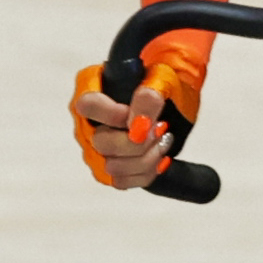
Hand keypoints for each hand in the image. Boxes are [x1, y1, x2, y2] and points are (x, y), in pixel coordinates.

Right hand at [71, 56, 198, 188]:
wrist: (175, 103)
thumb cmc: (162, 85)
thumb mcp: (162, 79)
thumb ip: (149, 96)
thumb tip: (138, 124)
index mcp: (90, 88)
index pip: (87, 105)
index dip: (113, 115)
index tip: (140, 116)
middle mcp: (87, 121)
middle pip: (100, 142)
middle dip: (138, 141)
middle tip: (160, 128)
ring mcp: (95, 148)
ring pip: (112, 168)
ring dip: (146, 157)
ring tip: (163, 140)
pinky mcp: (109, 169)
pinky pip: (121, 182)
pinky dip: (146, 173)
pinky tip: (159, 156)